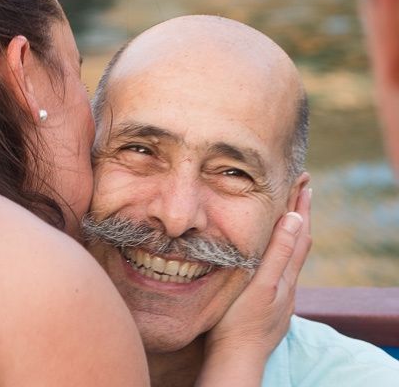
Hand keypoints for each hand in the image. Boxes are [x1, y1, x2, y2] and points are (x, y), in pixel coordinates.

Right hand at [196, 186, 311, 385]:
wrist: (235, 358)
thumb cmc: (239, 322)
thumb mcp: (261, 285)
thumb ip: (279, 253)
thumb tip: (296, 218)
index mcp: (285, 275)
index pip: (299, 232)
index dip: (301, 206)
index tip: (304, 181)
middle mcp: (287, 284)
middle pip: (300, 242)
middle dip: (301, 214)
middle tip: (301, 188)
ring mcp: (280, 296)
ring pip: (291, 258)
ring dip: (293, 232)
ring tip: (292, 215)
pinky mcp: (270, 305)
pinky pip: (282, 270)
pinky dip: (283, 251)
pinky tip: (273, 256)